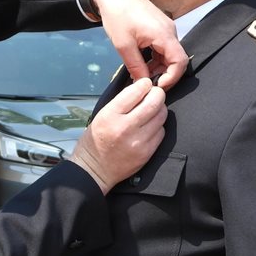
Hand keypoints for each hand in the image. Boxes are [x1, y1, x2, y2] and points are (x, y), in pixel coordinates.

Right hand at [71, 77, 166, 193]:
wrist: (94, 171)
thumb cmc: (95, 142)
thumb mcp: (101, 116)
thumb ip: (120, 103)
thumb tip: (140, 89)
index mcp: (110, 115)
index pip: (136, 91)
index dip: (144, 84)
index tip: (145, 84)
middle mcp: (125, 127)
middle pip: (154, 102)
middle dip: (158, 94)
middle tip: (155, 94)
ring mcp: (138, 141)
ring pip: (161, 116)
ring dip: (159, 110)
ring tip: (152, 111)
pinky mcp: (146, 152)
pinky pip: (161, 132)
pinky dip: (158, 126)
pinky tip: (150, 127)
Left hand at [91, 0, 187, 89]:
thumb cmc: (117, 15)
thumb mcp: (123, 45)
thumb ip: (136, 66)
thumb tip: (143, 84)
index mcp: (164, 34)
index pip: (180, 61)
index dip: (172, 78)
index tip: (157, 87)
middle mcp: (170, 30)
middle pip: (176, 59)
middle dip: (164, 74)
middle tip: (146, 84)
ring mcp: (166, 28)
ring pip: (169, 54)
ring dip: (159, 67)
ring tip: (141, 74)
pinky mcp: (160, 27)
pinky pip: (163, 47)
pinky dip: (156, 58)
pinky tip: (142, 63)